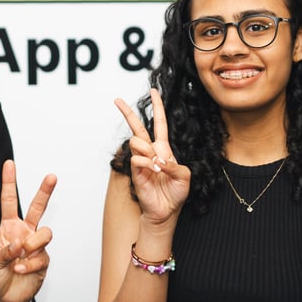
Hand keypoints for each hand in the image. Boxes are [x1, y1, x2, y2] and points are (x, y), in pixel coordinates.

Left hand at [0, 160, 57, 301]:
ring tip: (21, 255)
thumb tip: (19, 244)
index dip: (8, 182)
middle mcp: (24, 233)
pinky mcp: (43, 261)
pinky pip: (42, 256)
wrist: (3, 299)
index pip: (8, 201)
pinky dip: (28, 264)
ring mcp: (35, 247)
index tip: (9, 164)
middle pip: (37, 208)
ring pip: (45, 233)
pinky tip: (19, 270)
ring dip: (33, 244)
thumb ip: (4, 250)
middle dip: (45, 192)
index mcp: (8, 228)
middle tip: (51, 177)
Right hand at [114, 88, 190, 227]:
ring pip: (136, 142)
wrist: (166, 211)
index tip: (153, 91)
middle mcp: (151, 152)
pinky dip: (147, 164)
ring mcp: (141, 161)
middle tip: (117, 100)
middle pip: (137, 127)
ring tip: (157, 166)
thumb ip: (173, 164)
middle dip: (127, 113)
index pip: (159, 123)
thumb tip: (157, 159)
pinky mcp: (135, 172)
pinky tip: (153, 172)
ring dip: (148, 151)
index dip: (157, 106)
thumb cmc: (176, 193)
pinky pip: (137, 159)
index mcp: (164, 148)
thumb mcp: (184, 175)